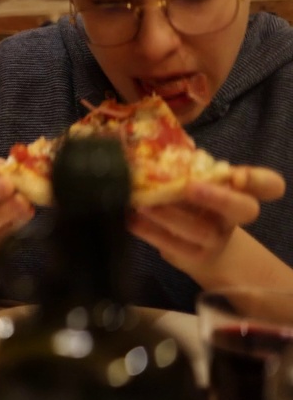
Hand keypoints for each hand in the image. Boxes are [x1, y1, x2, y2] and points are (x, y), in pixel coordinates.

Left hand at [129, 166, 285, 272]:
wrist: (198, 247)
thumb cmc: (194, 204)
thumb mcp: (194, 181)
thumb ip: (184, 164)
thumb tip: (156, 142)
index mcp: (239, 192)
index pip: (268, 185)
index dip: (259, 180)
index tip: (238, 175)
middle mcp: (233, 217)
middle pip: (245, 210)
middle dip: (219, 198)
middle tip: (189, 186)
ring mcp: (217, 239)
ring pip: (201, 230)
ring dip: (170, 215)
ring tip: (143, 204)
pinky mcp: (194, 257)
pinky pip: (175, 246)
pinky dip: (151, 233)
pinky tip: (132, 220)